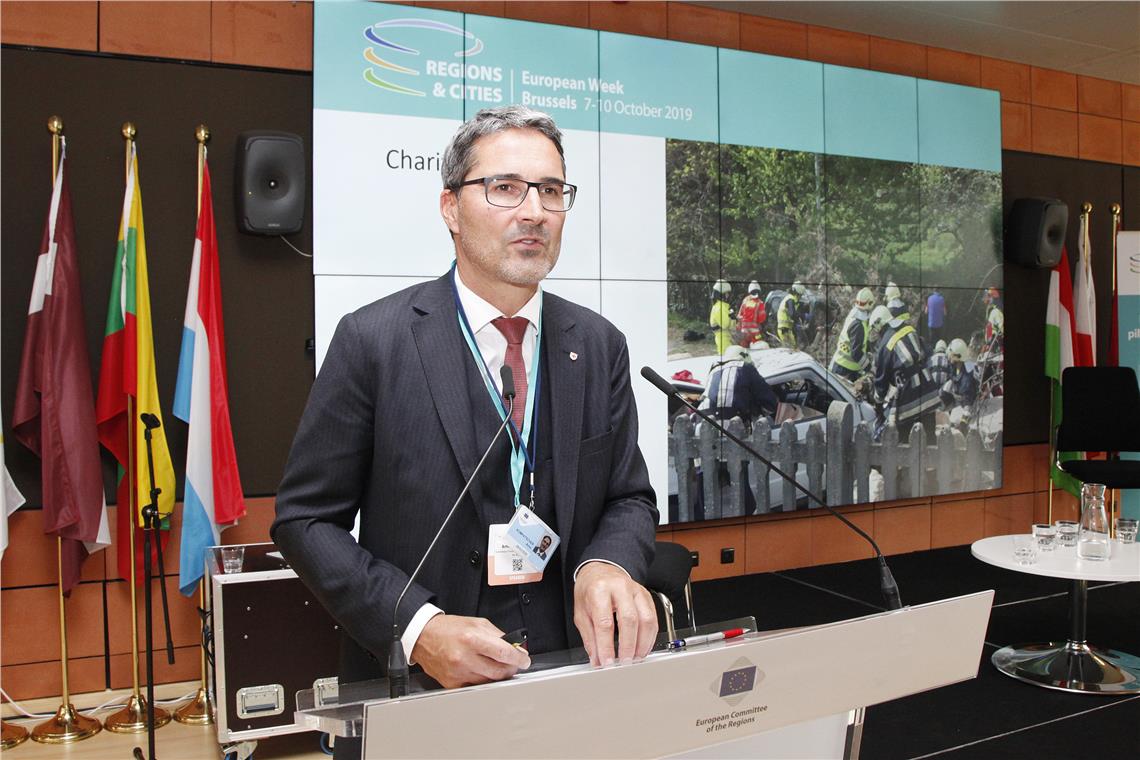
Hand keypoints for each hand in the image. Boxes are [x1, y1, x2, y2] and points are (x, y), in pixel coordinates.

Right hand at [410, 614, 530, 688]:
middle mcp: (464, 657)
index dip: (518, 658)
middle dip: (511, 668)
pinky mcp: (452, 683)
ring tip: (496, 665)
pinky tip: (481, 671)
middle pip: (499, 671)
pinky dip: (483, 680)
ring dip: (498, 675)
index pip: (503, 652)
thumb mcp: (476, 623)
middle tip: (514, 664)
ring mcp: (458, 672)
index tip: (524, 660)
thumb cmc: (448, 629)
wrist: (423, 637)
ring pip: (489, 681)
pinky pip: (476, 686)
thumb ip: (497, 635)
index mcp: (471, 638)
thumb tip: (514, 647)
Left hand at [573, 562, 657, 666]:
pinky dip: (650, 637)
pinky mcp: (646, 595)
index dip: (606, 646)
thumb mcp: (581, 612)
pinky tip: (643, 647)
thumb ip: (589, 638)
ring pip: (647, 619)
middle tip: (624, 662)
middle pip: (629, 620)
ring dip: (643, 643)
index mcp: (599, 590)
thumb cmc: (590, 590)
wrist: (600, 571)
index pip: (605, 622)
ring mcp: (636, 590)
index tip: (607, 662)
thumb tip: (597, 659)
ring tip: (635, 657)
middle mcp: (620, 587)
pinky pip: (653, 618)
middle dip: (628, 645)